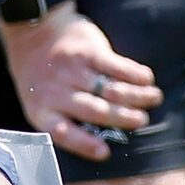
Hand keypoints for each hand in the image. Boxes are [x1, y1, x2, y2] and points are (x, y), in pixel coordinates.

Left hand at [0, 6, 163, 160]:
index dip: (84, 144)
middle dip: (123, 118)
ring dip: (137, 96)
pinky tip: (147, 79)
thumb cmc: (39, 74)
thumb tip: (98, 139)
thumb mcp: (36, 100)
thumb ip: (60, 117)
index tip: (104, 153)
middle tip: (142, 121)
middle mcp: (56, 92)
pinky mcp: (87, 51)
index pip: (62, 133)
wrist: (31, 31)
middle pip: (96, 111)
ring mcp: (73, 70)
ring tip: (153, 98)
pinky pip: (117, 66)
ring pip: (111, 90)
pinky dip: (135, 74)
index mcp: (42, 111)